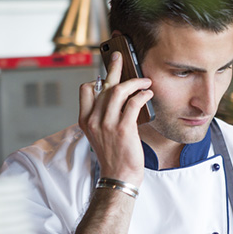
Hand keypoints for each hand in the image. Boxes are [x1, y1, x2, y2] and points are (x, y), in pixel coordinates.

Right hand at [79, 52, 152, 186]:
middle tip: (119, 56)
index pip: (86, 90)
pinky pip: (133, 103)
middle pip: (103, 85)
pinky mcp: (123, 129)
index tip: (107, 74)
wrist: (119, 177)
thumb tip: (117, 95)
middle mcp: (94, 120)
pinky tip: (148, 94)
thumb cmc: (113, 156)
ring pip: (118, 91)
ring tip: (145, 81)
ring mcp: (107, 124)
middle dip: (113, 67)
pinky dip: (142, 94)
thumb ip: (103, 115)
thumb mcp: (100, 134)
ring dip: (134, 82)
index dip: (97, 79)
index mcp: (85, 120)